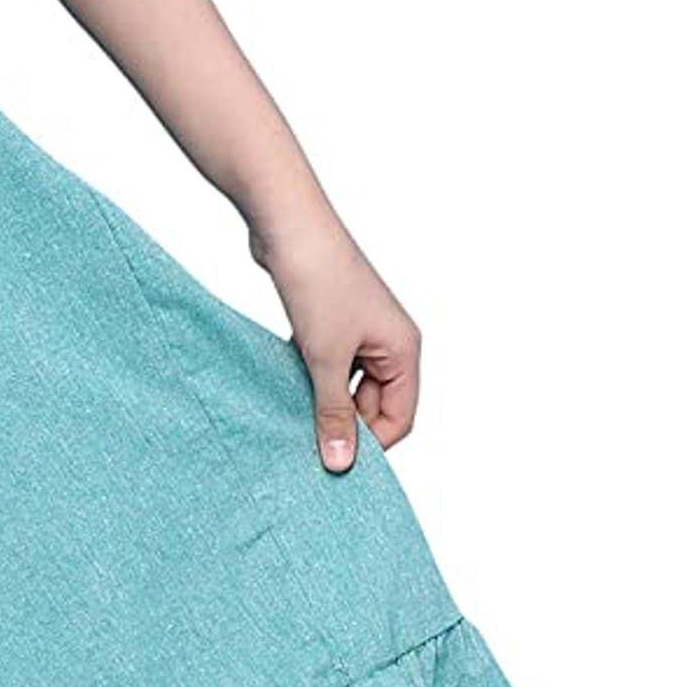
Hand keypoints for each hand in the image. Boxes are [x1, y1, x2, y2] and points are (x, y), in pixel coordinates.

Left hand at [252, 212, 420, 469]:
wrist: (287, 224)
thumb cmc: (318, 281)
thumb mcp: (325, 358)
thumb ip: (333, 413)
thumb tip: (340, 462)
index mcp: (403, 350)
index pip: (400, 418)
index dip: (371, 444)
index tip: (334, 463)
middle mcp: (388, 341)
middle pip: (374, 405)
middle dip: (343, 424)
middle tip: (305, 444)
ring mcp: (359, 330)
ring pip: (346, 385)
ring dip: (321, 401)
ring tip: (290, 416)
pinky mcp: (330, 321)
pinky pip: (325, 364)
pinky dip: (307, 378)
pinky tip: (282, 387)